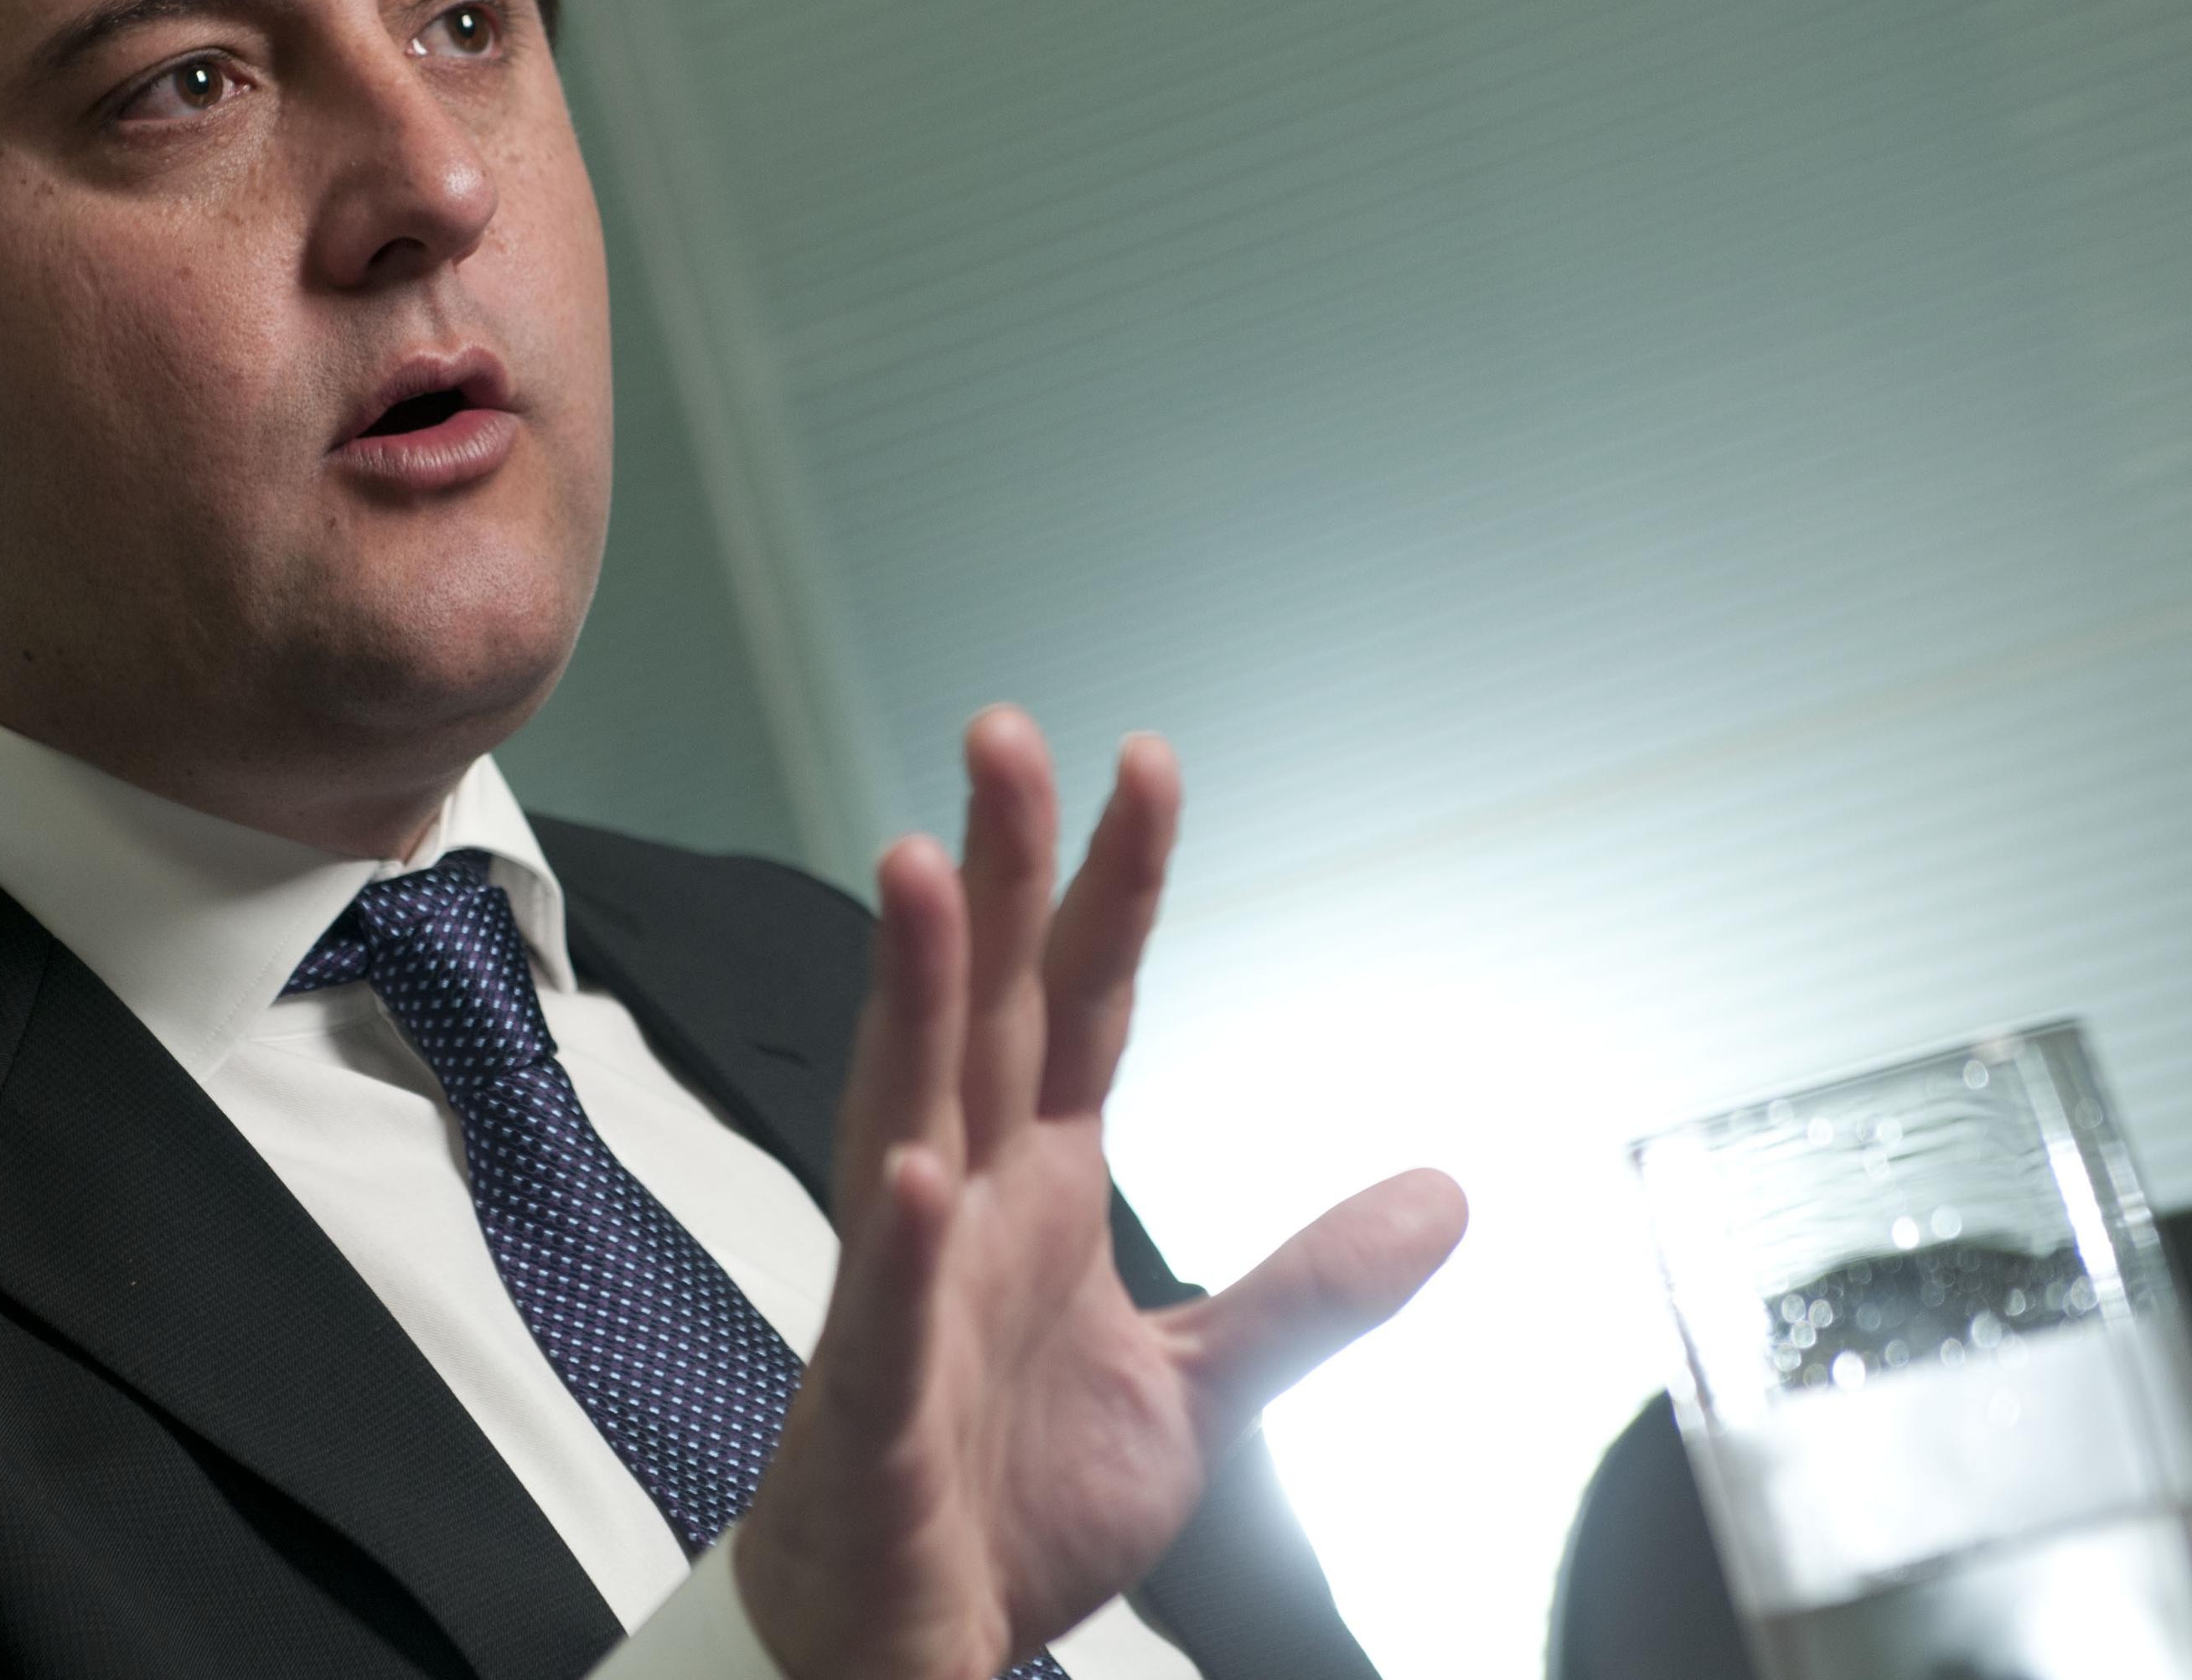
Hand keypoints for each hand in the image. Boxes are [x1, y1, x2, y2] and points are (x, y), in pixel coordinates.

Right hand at [732, 711, 1466, 1679]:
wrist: (907, 1650)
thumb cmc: (1005, 1498)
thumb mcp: (1199, 1388)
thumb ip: (1308, 1287)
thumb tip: (1444, 1193)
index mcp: (1038, 1187)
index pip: (1081, 1002)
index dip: (1114, 883)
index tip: (1143, 762)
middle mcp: (964, 1209)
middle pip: (982, 1011)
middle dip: (995, 870)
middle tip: (1003, 733)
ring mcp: (909, 1296)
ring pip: (907, 1114)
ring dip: (914, 995)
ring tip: (926, 874)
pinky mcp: (876, 1410)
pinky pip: (889, 1318)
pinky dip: (905, 1248)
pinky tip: (925, 1177)